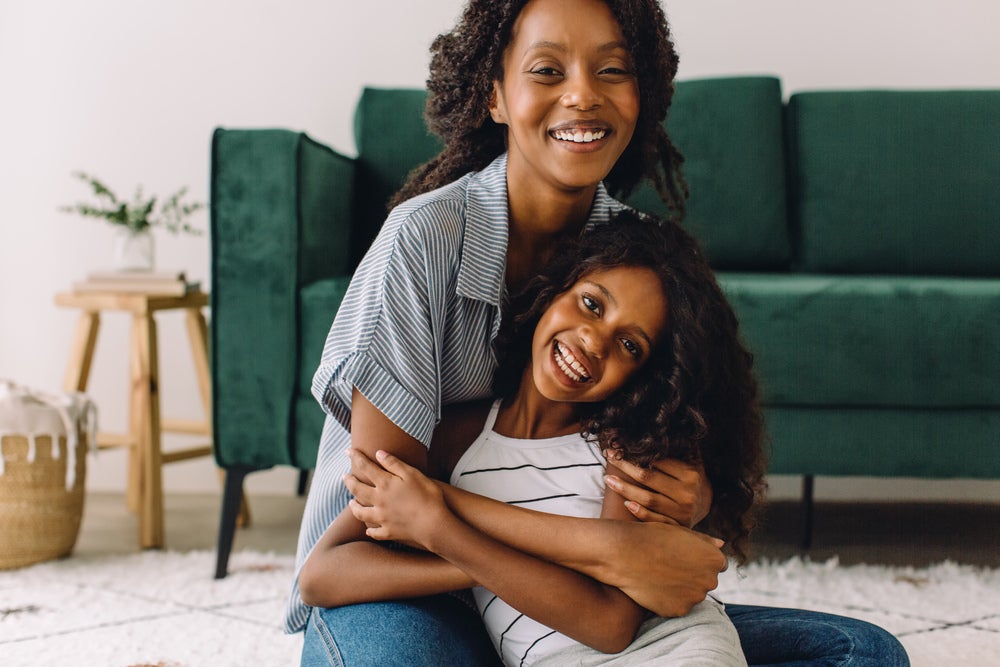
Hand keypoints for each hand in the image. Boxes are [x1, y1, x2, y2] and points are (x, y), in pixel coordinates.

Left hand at [344, 449, 450, 548]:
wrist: (433, 524)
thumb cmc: (428, 495)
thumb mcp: (413, 474)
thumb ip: (394, 464)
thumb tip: (378, 453)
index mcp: (385, 484)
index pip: (365, 467)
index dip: (356, 458)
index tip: (348, 451)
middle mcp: (379, 501)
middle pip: (358, 490)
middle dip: (349, 481)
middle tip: (344, 476)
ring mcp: (382, 518)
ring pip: (361, 513)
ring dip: (354, 506)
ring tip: (351, 503)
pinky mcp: (388, 532)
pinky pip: (375, 532)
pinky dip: (370, 530)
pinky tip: (368, 529)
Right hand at [603, 521, 726, 616]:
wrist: (623, 553)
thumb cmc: (652, 537)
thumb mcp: (681, 533)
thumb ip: (705, 541)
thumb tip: (722, 544)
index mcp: (714, 559)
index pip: (718, 564)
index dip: (699, 559)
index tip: (682, 556)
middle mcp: (710, 580)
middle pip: (706, 581)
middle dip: (692, 575)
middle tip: (668, 565)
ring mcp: (695, 598)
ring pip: (692, 594)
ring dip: (681, 588)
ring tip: (659, 574)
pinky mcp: (678, 610)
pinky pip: (677, 605)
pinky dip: (668, 599)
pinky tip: (654, 586)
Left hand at [604, 454, 711, 527]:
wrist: (706, 507)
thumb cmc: (691, 480)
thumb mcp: (692, 462)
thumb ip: (679, 449)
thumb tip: (664, 428)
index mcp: (690, 474)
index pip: (658, 462)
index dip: (637, 454)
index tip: (620, 447)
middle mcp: (687, 493)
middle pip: (649, 478)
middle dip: (626, 467)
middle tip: (610, 457)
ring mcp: (682, 512)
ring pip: (648, 499)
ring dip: (625, 489)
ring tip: (609, 479)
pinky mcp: (676, 527)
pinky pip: (654, 521)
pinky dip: (640, 512)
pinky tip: (626, 503)